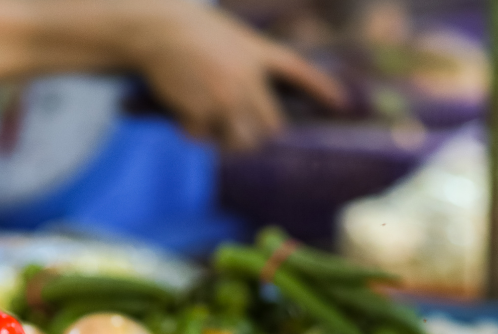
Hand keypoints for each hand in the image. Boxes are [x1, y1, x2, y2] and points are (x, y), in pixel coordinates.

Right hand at [130, 2, 343, 149]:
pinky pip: (204, 138)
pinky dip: (193, 131)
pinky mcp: (202, 112)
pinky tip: (183, 112)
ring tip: (209, 124)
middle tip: (234, 129)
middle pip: (270, 127)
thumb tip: (252, 111)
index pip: (299, 71)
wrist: (156, 29)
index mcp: (257, 54)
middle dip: (256, 134)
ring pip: (241, 141)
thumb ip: (248, 66)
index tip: (341, 103)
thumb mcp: (229, 37)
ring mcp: (227, 97)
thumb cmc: (189, 32)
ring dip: (227, 140)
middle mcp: (248, 79)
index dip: (322, 88)